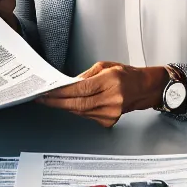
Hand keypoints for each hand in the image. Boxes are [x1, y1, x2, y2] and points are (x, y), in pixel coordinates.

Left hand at [37, 62, 167, 127]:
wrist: (143, 89)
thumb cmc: (126, 75)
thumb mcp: (105, 66)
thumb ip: (85, 76)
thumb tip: (68, 84)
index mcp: (111, 81)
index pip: (81, 89)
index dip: (62, 92)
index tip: (49, 91)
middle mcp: (112, 99)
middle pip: (78, 104)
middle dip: (57, 102)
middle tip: (43, 99)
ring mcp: (111, 112)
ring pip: (80, 112)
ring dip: (65, 106)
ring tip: (53, 100)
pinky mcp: (109, 121)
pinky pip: (87, 116)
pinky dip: (77, 110)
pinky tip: (71, 105)